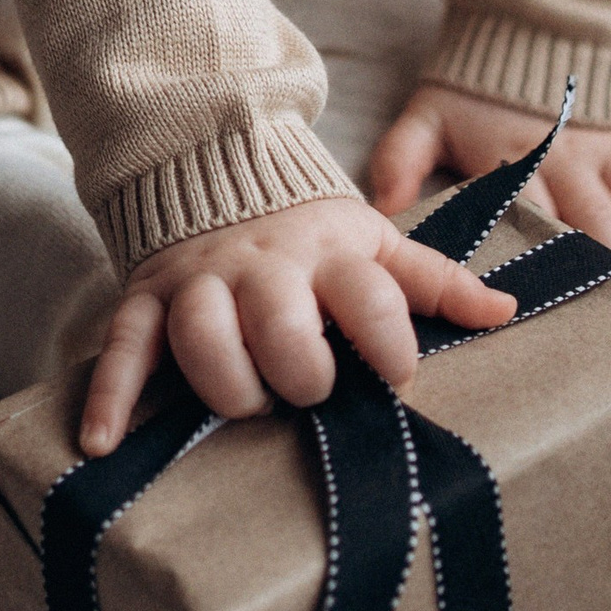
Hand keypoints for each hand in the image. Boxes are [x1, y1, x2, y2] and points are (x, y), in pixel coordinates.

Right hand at [78, 190, 515, 456]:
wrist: (215, 168)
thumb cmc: (312, 234)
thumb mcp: (376, 246)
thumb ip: (436, 281)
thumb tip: (507, 311)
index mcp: (331, 252)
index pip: (370, 294)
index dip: (390, 340)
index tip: (398, 374)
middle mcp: (265, 265)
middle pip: (281, 321)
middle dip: (300, 369)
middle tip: (310, 390)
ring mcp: (203, 279)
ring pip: (203, 332)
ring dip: (225, 381)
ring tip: (243, 407)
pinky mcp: (149, 295)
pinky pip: (126, 342)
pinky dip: (110, 393)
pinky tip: (103, 443)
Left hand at [366, 82, 610, 304]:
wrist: (522, 24)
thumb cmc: (473, 88)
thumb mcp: (427, 114)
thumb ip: (402, 155)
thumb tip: (378, 204)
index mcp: (516, 159)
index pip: (529, 214)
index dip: (542, 254)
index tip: (554, 302)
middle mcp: (570, 159)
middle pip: (597, 215)